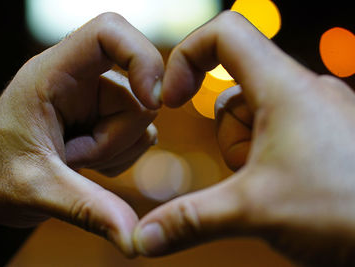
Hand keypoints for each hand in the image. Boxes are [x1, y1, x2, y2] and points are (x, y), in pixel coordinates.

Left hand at [0, 12, 163, 256]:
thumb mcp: (36, 188)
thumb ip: (87, 208)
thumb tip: (134, 238)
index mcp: (54, 74)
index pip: (108, 33)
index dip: (141, 57)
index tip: (152, 98)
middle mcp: (81, 80)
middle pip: (138, 94)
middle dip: (114, 139)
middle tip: (72, 159)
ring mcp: (97, 100)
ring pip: (142, 120)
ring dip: (114, 152)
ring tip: (72, 162)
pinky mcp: (106, 119)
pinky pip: (139, 136)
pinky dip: (118, 158)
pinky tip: (86, 165)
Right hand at [133, 11, 354, 265]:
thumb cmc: (347, 211)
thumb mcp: (254, 211)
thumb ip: (189, 221)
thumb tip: (142, 238)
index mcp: (284, 88)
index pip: (225, 33)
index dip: (186, 56)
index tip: (172, 99)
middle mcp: (303, 92)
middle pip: (234, 93)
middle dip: (228, 138)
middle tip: (250, 172)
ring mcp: (317, 115)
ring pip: (255, 119)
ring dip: (248, 153)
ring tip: (274, 185)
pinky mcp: (325, 138)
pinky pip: (279, 135)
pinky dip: (267, 160)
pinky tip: (287, 189)